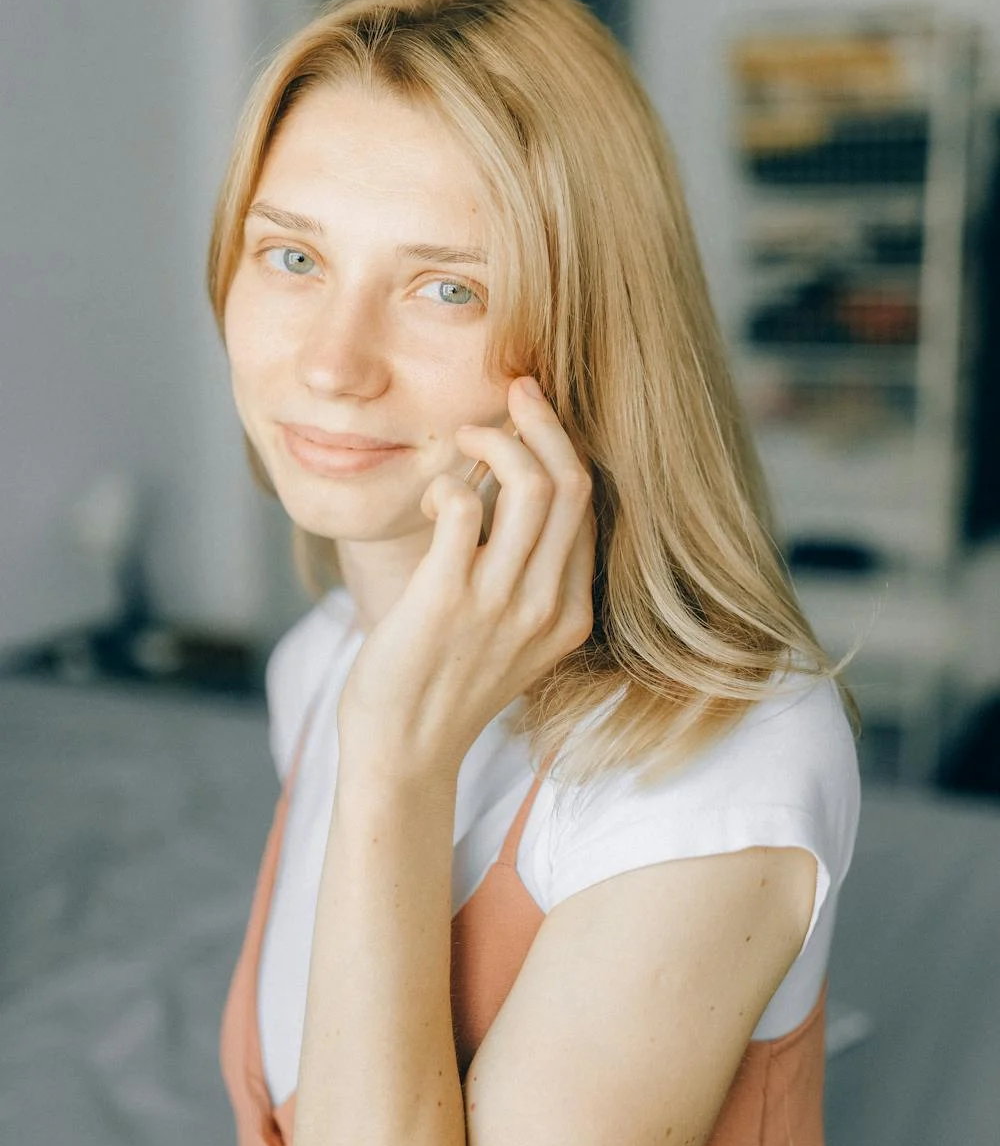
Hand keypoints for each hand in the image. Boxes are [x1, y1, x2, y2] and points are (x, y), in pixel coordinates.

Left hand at [338, 376, 596, 777]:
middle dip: (540, 421)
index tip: (532, 415)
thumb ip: (524, 572)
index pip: (588, 505)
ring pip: (528, 486)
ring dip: (494, 440)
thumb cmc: (445, 683)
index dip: (561, 446)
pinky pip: (460, 510)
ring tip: (466, 439)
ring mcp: (499, 605)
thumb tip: (502, 482)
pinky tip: (432, 497)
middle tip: (510, 394)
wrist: (404, 750)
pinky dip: (447, 484)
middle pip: (569, 483)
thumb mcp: (510, 634)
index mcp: (570, 612)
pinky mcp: (445, 601)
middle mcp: (545, 607)